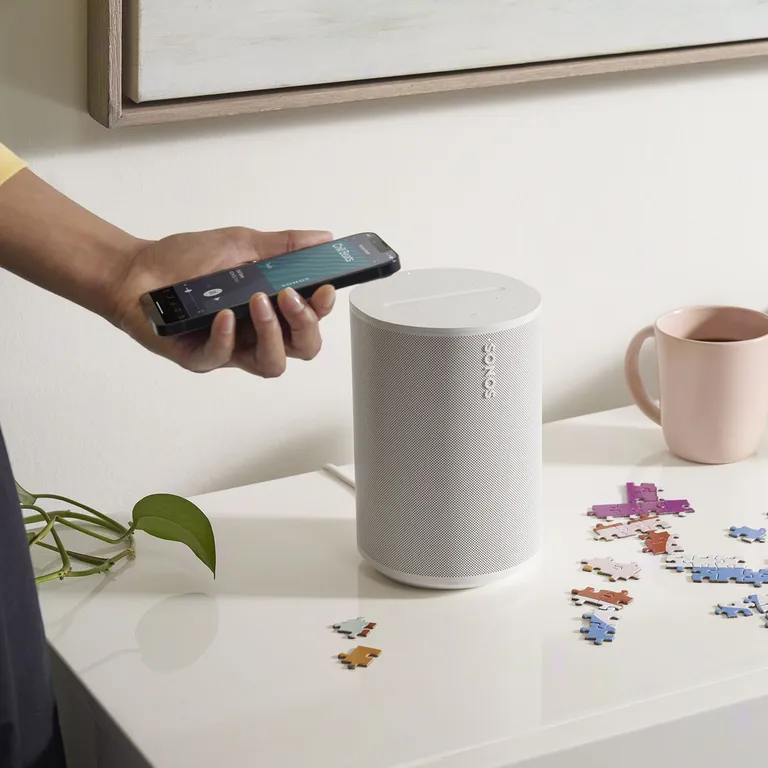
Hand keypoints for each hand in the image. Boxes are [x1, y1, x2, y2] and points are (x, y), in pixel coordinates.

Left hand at [112, 227, 335, 375]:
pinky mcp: (201, 357)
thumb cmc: (185, 260)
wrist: (136, 270)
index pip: (310, 319)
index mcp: (271, 307)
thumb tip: (323, 239)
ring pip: (272, 363)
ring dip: (272, 333)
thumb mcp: (240, 243)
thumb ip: (284, 245)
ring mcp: (231, 349)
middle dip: (305, 324)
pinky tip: (223, 314)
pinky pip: (222, 357)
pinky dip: (227, 336)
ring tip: (258, 301)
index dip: (322, 309)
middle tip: (290, 296)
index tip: (324, 288)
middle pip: (302, 347)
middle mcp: (256, 333)